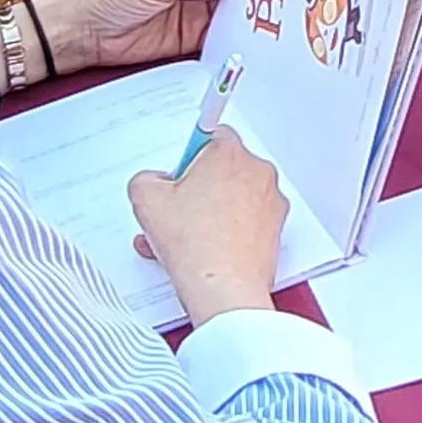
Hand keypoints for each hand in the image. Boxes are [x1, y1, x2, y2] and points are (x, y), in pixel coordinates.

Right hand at [128, 125, 284, 324]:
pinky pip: (249, 220)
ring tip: (188, 236)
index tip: (185, 165)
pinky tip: (206, 248)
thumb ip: (146, 178)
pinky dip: (230, 230)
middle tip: (179, 208)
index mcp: (229, 153)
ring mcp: (270, 201)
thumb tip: (154, 182)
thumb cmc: (196, 246)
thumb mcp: (146, 198)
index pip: (211, 133)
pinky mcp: (276, 229)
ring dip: (212, 210)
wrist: (224, 289)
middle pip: (223, 168)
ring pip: (236, 196)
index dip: (190, 154)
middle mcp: (256, 172)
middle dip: (199, 186)